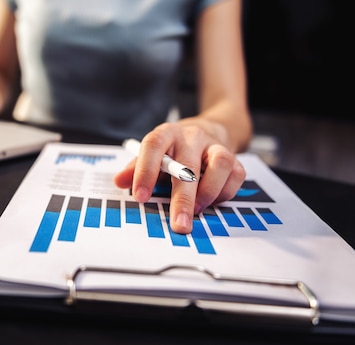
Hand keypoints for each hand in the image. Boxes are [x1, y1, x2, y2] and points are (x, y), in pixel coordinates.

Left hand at [113, 120, 245, 233]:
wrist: (209, 130)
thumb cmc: (174, 149)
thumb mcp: (152, 153)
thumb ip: (135, 168)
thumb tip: (119, 182)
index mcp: (167, 134)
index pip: (153, 146)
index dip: (145, 171)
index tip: (140, 197)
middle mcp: (192, 137)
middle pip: (188, 165)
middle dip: (182, 199)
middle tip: (179, 225)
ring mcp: (215, 146)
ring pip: (220, 164)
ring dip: (209, 192)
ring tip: (197, 210)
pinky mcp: (234, 157)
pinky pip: (236, 175)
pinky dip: (225, 193)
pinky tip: (212, 201)